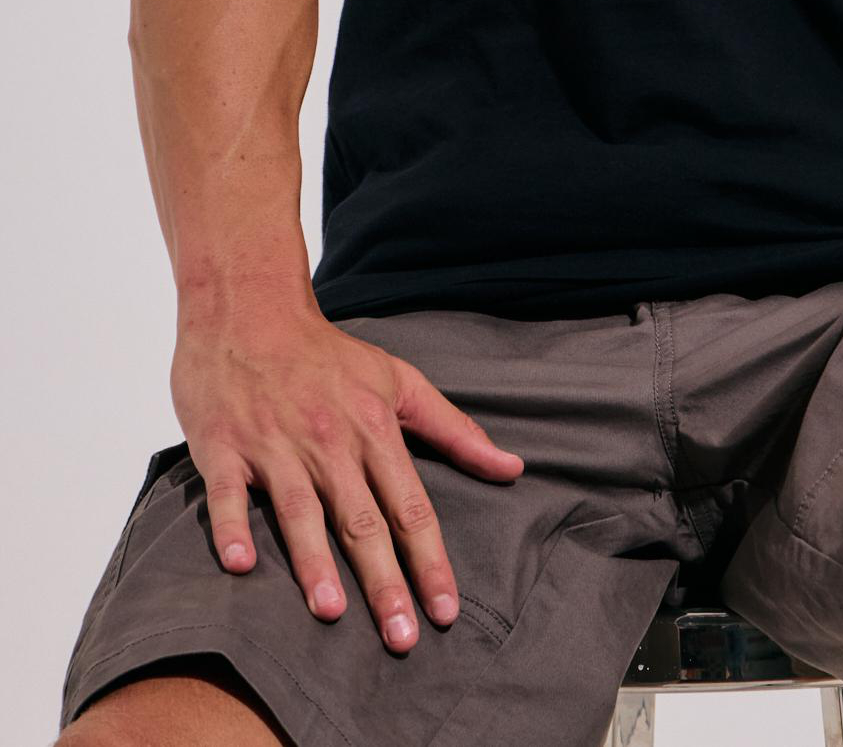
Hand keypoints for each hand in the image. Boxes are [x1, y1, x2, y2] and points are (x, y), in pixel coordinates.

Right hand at [169, 304, 524, 650]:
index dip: (430, 560)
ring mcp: (276, 445)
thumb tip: (512, 467)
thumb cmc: (328, 355)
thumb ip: (455, 429)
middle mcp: (330, 442)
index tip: (445, 609)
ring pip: (300, 511)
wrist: (251, 310)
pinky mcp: (225, 447)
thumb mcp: (400, 382)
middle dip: (385, 581)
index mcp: (374, 429)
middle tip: (402, 638)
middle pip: (363, 520)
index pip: (411, 506)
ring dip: (315, 562)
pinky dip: (233, 529)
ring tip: (332, 613)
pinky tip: (241, 566)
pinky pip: (229, 494)